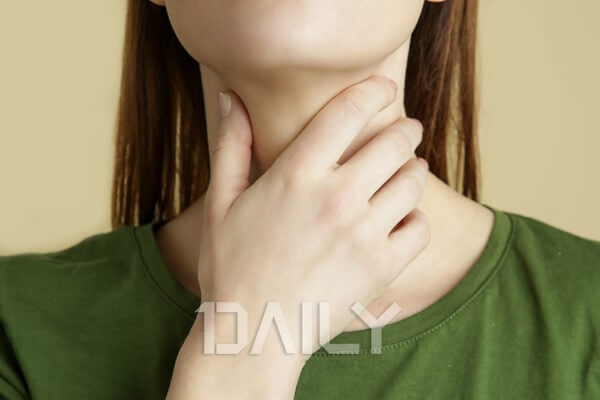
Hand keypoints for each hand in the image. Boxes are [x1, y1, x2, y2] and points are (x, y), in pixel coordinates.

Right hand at [197, 74, 429, 357]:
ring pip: (413, 182)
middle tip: (405, 131)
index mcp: (295, 175)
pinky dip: (415, 220)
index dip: (372, 90)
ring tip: (404, 173)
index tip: (382, 87)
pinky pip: (420, 228)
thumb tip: (229, 97)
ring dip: (412, 171)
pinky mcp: (382, 268)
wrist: (253, 334)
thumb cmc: (231, 267)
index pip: (347, 112)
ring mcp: (363, 234)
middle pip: (395, 141)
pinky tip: (399, 221)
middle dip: (406, 130)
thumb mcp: (221, 203)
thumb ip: (231, 146)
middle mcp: (335, 198)